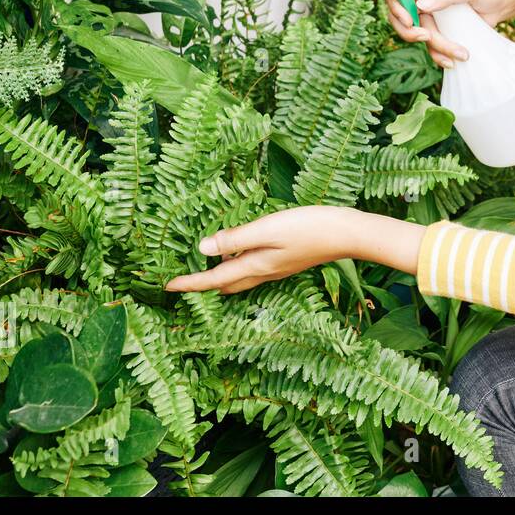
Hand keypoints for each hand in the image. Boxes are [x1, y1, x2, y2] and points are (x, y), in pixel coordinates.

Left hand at [166, 206, 357, 294]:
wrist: (348, 234)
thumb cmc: (309, 227)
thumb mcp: (268, 228)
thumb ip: (235, 237)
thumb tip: (202, 249)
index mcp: (256, 265)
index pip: (214, 279)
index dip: (190, 283)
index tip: (167, 286)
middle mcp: (264, 271)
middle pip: (227, 284)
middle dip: (204, 285)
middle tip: (184, 280)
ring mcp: (278, 268)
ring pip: (242, 278)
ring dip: (222, 277)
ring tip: (206, 268)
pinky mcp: (288, 260)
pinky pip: (255, 269)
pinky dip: (239, 266)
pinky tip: (241, 253)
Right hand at [383, 0, 514, 68]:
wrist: (505, 2)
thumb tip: (422, 4)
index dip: (396, 5)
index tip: (408, 20)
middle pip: (401, 15)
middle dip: (409, 31)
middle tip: (427, 38)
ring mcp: (431, 14)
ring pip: (417, 34)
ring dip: (434, 47)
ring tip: (458, 53)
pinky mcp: (440, 29)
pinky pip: (430, 45)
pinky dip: (439, 55)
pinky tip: (453, 61)